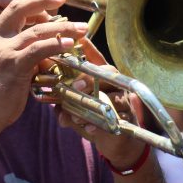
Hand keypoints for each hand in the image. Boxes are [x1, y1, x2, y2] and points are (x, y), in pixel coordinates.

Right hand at [0, 0, 89, 128]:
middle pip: (20, 8)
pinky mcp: (14, 65)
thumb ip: (19, 52)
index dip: (33, 2)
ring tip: (81, 29)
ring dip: (62, 28)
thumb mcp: (1, 65)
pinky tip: (70, 44)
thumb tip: (44, 46)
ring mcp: (4, 51)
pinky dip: (57, 44)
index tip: (51, 0)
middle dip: (43, 0)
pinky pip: (39, 49)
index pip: (13, 9)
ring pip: (36, 30)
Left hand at [55, 37, 146, 168]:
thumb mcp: (77, 110)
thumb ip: (65, 105)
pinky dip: (98, 125)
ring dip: (91, 106)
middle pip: (105, 73)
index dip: (87, 48)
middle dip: (87, 80)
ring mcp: (123, 100)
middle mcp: (115, 84)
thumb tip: (55, 107)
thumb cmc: (95, 119)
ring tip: (75, 115)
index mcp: (102, 77)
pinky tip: (88, 129)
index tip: (77, 39)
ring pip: (110, 96)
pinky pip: (114, 118)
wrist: (119, 143)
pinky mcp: (128, 117)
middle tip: (74, 87)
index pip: (95, 58)